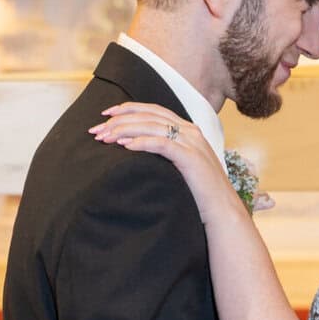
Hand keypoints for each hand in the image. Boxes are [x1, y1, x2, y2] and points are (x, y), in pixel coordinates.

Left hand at [90, 103, 238, 223]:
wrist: (221, 210)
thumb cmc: (198, 192)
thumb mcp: (180, 166)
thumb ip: (165, 153)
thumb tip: (135, 149)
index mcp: (188, 129)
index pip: (154, 110)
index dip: (128, 109)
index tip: (105, 114)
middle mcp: (190, 131)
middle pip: (149, 116)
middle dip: (119, 120)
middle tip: (96, 130)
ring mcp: (192, 143)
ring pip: (152, 126)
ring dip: (125, 130)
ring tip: (105, 138)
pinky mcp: (191, 157)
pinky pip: (162, 144)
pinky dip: (141, 142)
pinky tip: (125, 146)